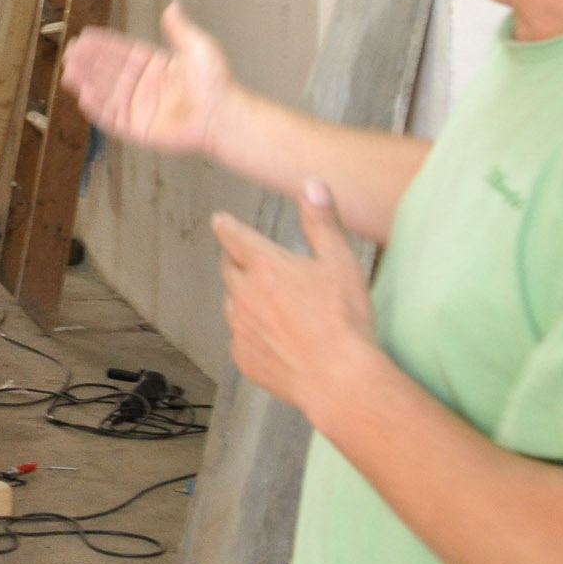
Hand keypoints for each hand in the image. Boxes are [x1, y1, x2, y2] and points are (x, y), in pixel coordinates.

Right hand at [62, 0, 235, 159]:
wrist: (224, 117)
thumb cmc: (218, 85)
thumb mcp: (198, 47)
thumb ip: (179, 28)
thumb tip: (173, 5)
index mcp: (156, 66)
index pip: (122, 53)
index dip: (102, 45)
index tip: (84, 36)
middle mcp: (145, 87)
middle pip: (109, 72)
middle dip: (88, 62)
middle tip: (70, 53)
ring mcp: (140, 108)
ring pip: (106, 93)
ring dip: (87, 82)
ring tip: (69, 72)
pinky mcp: (139, 129)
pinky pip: (112, 118)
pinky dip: (97, 108)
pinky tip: (83, 96)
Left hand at [212, 180, 384, 420]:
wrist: (338, 378)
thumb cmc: (343, 319)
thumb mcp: (340, 262)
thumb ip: (323, 222)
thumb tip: (312, 185)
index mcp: (264, 266)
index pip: (234, 236)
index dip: (226, 226)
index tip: (219, 221)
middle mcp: (244, 294)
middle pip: (229, 269)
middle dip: (235, 260)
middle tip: (244, 259)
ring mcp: (240, 328)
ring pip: (232, 305)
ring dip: (243, 298)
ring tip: (265, 303)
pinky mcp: (243, 358)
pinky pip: (240, 339)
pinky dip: (251, 334)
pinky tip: (272, 339)